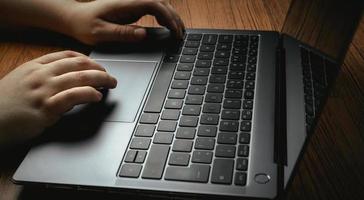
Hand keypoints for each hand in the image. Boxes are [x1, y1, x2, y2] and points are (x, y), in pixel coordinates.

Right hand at [0, 51, 116, 145]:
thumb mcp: (21, 81)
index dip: (88, 60)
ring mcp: (43, 90)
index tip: (98, 65)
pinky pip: (74, 96)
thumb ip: (42, 76)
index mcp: (35, 66)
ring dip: (101, 79)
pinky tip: (97, 96)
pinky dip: (89, 93)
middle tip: (110, 76)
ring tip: (110, 83)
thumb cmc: (5, 104)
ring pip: (80, 78)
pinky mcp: (46, 107)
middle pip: (78, 65)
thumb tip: (67, 76)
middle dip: (99, 69)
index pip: (67, 56)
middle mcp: (41, 75)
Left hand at [65, 0, 184, 44]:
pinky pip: (153, 8)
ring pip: (159, 4)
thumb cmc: (84, 25)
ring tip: (178, 31)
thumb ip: (121, 33)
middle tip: (181, 34)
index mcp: (124, 4)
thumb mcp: (100, 33)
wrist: (74, 17)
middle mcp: (131, 1)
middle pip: (161, 2)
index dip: (168, 17)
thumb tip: (143, 34)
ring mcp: (132, 3)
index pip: (154, 5)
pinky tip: (166, 26)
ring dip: (171, 15)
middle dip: (174, 17)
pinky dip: (163, 16)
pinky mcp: (132, 8)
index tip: (175, 32)